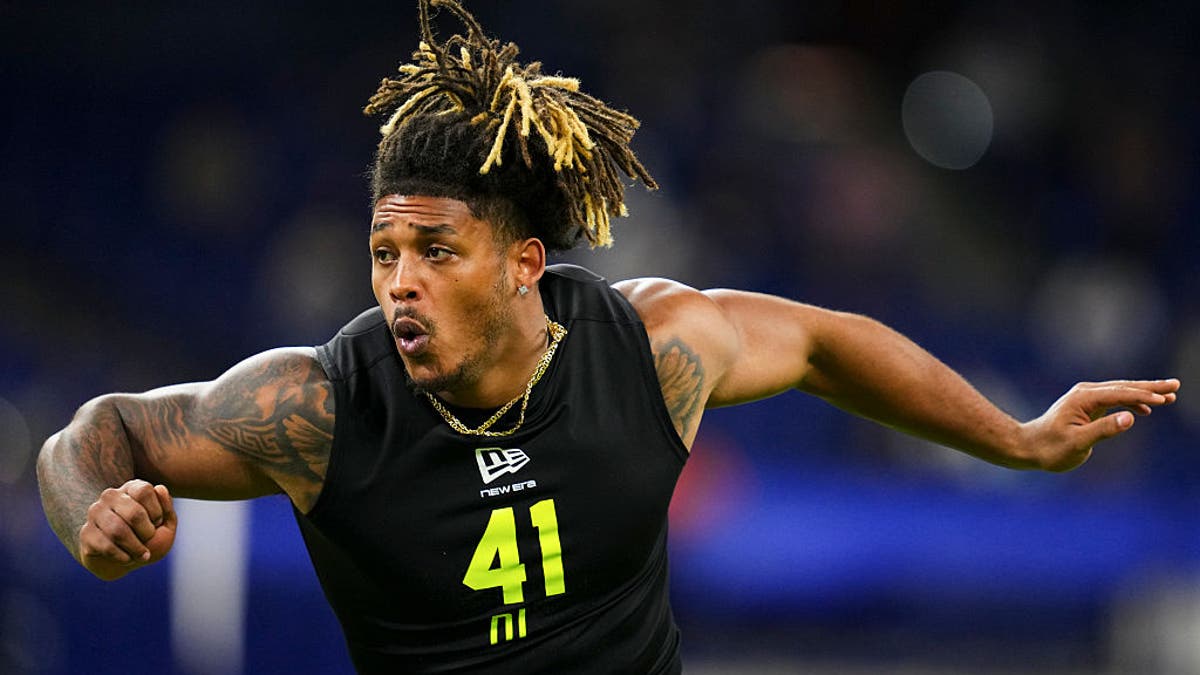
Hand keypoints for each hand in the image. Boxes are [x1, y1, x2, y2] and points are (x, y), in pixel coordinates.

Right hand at [78, 479, 176, 580]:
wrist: (127, 561)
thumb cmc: (150, 539)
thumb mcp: (166, 525)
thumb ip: (167, 508)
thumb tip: (160, 488)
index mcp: (131, 489)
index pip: (144, 491)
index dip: (156, 511)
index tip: (158, 523)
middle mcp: (110, 496)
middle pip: (134, 513)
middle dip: (147, 533)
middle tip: (149, 540)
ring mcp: (95, 513)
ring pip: (118, 531)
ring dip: (136, 548)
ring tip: (142, 555)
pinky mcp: (86, 534)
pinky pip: (106, 547)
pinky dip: (123, 557)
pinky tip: (127, 558)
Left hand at [1020, 379, 1179, 471]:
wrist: (1030, 447)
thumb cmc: (1051, 448)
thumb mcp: (1078, 443)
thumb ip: (1104, 430)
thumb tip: (1131, 417)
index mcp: (1083, 398)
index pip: (1120, 393)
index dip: (1143, 396)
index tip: (1164, 399)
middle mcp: (1085, 393)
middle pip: (1123, 387)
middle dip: (1150, 387)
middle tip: (1175, 385)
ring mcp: (1086, 398)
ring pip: (1121, 391)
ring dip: (1144, 393)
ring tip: (1169, 395)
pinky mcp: (1087, 405)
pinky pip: (1115, 399)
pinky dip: (1131, 401)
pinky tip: (1145, 409)